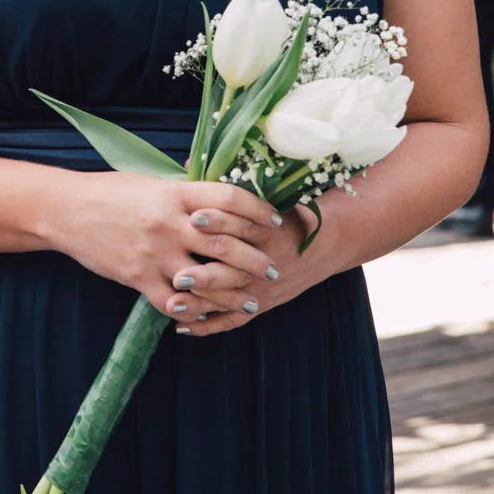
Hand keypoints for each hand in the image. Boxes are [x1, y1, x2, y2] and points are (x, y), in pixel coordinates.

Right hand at [54, 170, 284, 335]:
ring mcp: (154, 253)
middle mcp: (169, 222)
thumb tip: (220, 199)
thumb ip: (186, 193)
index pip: (229, 199)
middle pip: (226, 242)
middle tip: (272, 269)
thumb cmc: (111, 192)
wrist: (67, 210)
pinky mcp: (138, 277)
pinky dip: (195, 311)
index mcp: (175, 193)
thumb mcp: (152, 183)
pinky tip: (207, 315)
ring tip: (251, 300)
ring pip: (207, 279)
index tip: (273, 221)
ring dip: (234, 292)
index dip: (257, 209)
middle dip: (255, 259)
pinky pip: (175, 302)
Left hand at [166, 202, 323, 335]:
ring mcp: (261, 288)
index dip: (218, 220)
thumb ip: (228, 191)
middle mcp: (263, 261)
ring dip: (201, 302)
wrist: (321, 247)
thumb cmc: (282, 217)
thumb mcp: (265, 199)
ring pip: (229, 299)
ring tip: (172, 302)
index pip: (241, 224)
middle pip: (233, 268)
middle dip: (205, 273)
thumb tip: (187, 166)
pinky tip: (182, 326)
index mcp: (265, 230)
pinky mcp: (259, 305)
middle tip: (178, 274)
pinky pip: (232, 320)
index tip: (193, 217)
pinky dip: (208, 325)